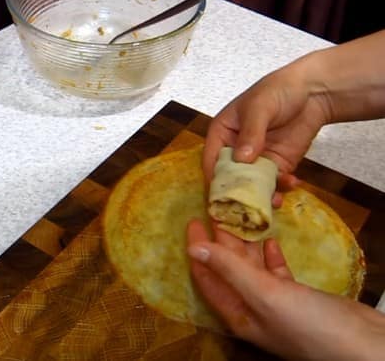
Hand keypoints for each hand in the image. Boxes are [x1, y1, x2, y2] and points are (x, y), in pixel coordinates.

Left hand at [186, 219, 384, 360]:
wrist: (362, 345)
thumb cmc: (309, 324)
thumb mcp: (264, 294)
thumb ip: (229, 270)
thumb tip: (194, 249)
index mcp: (236, 312)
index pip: (207, 276)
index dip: (198, 249)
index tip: (193, 220)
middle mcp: (251, 307)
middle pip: (228, 268)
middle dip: (221, 240)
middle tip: (218, 209)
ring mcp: (274, 303)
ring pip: (251, 267)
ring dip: (246, 242)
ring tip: (241, 215)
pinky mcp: (297, 297)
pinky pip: (275, 273)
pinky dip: (269, 255)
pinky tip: (268, 239)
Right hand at [202, 61, 330, 192]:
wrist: (314, 92)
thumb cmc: (278, 90)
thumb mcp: (261, 107)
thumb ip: (251, 133)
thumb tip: (242, 159)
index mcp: (222, 134)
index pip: (212, 160)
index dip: (215, 178)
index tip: (223, 195)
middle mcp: (235, 151)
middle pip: (230, 178)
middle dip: (238, 193)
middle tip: (247, 206)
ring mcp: (257, 160)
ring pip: (252, 185)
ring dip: (261, 195)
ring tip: (274, 200)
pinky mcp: (277, 166)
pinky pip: (274, 183)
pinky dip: (281, 188)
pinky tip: (292, 183)